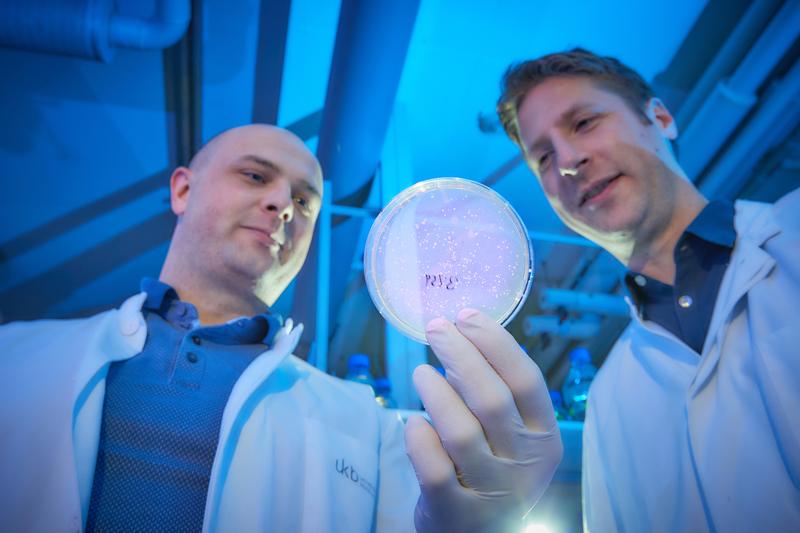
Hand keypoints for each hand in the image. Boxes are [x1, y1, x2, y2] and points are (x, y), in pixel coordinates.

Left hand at [405, 308, 561, 532]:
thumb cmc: (492, 469)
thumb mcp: (509, 436)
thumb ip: (493, 394)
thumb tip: (458, 338)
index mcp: (544, 436)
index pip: (527, 380)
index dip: (495, 343)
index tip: (467, 315)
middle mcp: (524, 465)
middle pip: (492, 398)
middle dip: (460, 354)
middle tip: (436, 328)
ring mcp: (492, 491)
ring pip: (461, 431)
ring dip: (435, 393)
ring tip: (420, 372)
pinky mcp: (455, 512)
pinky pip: (433, 468)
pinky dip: (420, 439)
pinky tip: (413, 423)